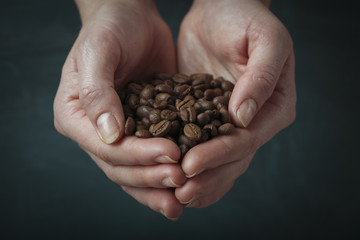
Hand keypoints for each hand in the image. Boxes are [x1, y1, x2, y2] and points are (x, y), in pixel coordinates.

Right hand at [54, 0, 185, 218]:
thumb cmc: (110, 28)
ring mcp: (119, 134)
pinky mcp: (142, 129)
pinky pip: (152, 157)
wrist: (130, 17)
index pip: (105, 148)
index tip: (171, 154)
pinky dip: (165, 172)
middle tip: (182, 178)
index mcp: (76, 116)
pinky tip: (187, 181)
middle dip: (151, 176)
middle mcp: (95, 131)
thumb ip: (97, 92)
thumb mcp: (99, 52)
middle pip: (119, 168)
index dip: (138, 156)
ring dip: (158, 186)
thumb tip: (109, 134)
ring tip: (184, 197)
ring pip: (135, 171)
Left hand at [175, 0, 295, 207]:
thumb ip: (260, 77)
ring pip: (218, 163)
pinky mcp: (207, 119)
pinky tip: (170, 179)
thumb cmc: (245, 16)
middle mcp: (256, 121)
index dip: (219, 155)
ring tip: (173, 195)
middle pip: (233, 160)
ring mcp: (231, 124)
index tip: (191, 164)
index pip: (247, 140)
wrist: (221, 7)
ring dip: (197, 181)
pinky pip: (200, 148)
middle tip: (179, 192)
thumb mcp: (264, 39)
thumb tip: (243, 118)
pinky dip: (188, 167)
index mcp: (274, 107)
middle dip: (206, 177)